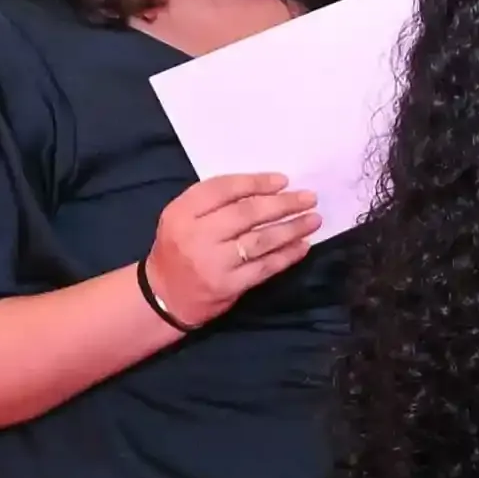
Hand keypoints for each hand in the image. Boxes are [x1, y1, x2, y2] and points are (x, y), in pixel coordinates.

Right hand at [142, 170, 318, 329]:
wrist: (165, 296)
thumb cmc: (179, 248)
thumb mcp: (183, 217)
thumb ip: (214, 202)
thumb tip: (266, 189)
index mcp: (182, 212)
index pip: (223, 189)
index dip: (256, 182)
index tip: (283, 180)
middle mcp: (196, 235)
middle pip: (247, 213)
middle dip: (283, 204)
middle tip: (309, 198)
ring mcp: (213, 263)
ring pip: (260, 240)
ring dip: (292, 228)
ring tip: (314, 220)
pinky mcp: (228, 285)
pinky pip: (264, 267)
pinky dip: (286, 255)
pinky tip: (302, 245)